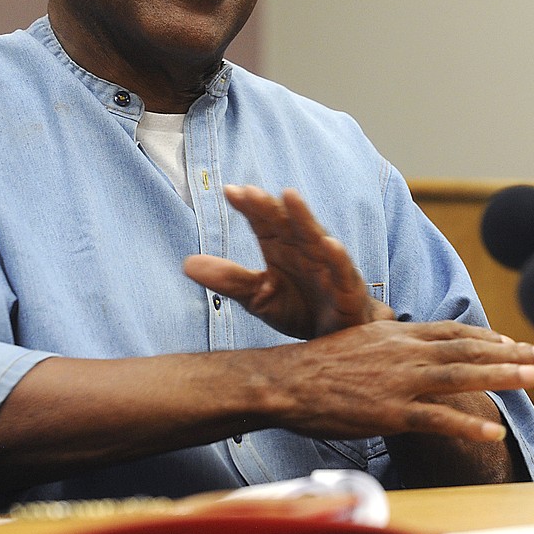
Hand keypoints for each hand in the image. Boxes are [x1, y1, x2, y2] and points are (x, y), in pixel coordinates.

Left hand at [184, 184, 389, 338]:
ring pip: (315, 238)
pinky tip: (329, 244)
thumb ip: (229, 279)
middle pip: (286, 223)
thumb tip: (186, 264)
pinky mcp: (348, 292)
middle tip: (250, 191)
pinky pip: (343, 273)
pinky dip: (337, 258)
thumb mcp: (258, 297)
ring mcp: (328, 268)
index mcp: (282, 250)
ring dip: (303, 217)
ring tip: (289, 195)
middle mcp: (305, 252)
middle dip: (270, 207)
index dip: (249, 207)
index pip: (263, 222)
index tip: (229, 191)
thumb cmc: (299, 310)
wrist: (338, 342)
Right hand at [264, 318, 533, 442]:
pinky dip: (468, 424)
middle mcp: (402, 351)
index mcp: (393, 333)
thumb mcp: (354, 338)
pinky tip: (493, 432)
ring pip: (460, 376)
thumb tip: (397, 341)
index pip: (450, 331)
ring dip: (501, 377)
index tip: (512, 342)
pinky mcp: (389, 411)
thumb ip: (384, 342)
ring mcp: (398, 381)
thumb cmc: (315, 363)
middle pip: (466, 349)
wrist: (286, 379)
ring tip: (533, 380)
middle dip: (510, 353)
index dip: (486, 336)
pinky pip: (437, 418)